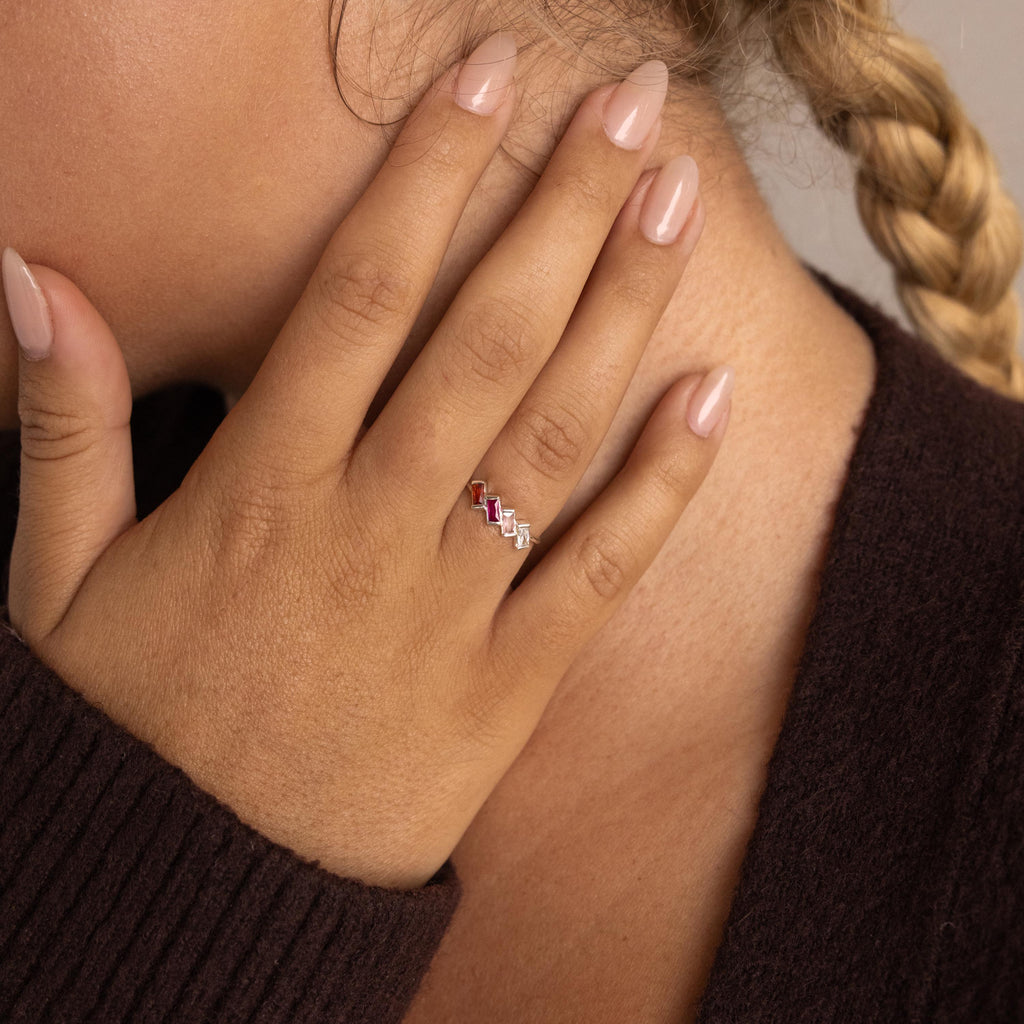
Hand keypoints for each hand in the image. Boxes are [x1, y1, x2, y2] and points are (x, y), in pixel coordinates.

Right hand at [3, 35, 729, 888]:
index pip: (358, 292)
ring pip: (553, 435)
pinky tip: (711, 396)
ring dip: (623, 312)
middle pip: (485, 338)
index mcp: (263, 487)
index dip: (427, 173)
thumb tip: (25, 275)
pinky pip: (600, 570)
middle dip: (561, 208)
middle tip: (631, 110)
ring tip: (677, 206)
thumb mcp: (60, 580)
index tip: (486, 79)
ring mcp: (451, 606)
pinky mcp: (510, 682)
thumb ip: (59, 423)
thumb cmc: (139, 724)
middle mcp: (370, 528)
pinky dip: (664, 485)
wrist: (207, 880)